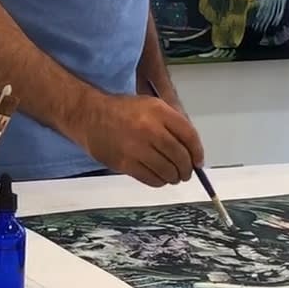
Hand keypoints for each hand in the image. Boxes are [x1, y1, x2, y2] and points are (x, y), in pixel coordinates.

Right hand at [74, 93, 204, 187]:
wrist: (90, 116)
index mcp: (159, 111)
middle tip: (186, 173)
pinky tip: (159, 178)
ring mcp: (136, 147)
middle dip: (187, 168)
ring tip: (173, 177)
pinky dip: (159, 181)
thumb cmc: (122, 111)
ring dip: (174, 177)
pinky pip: (150, 178)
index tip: (198, 161)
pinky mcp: (125, 163)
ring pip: (167, 170)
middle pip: (180, 156)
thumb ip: (171, 123)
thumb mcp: (150, 105)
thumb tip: (191, 149)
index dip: (197, 151)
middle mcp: (149, 128)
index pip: (189, 135)